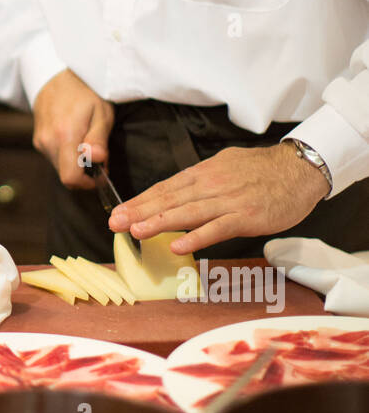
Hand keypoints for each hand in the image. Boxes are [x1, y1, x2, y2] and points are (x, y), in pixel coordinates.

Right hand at [32, 70, 114, 188]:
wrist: (54, 76)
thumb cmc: (83, 92)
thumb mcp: (100, 111)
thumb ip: (98, 138)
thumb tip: (97, 159)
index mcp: (65, 135)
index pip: (71, 178)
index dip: (88, 182)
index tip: (101, 173)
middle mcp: (48, 142)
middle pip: (66, 177)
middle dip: (85, 173)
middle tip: (98, 155)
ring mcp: (41, 142)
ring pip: (60, 168)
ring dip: (76, 164)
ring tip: (86, 143)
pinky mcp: (38, 141)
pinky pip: (54, 158)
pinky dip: (67, 156)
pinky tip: (74, 139)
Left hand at [107, 142, 328, 254]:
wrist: (298, 170)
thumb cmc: (261, 171)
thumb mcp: (225, 167)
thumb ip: (201, 180)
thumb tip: (177, 192)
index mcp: (203, 173)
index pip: (165, 188)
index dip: (140, 201)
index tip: (119, 212)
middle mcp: (210, 185)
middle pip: (169, 199)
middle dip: (139, 211)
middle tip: (114, 223)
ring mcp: (227, 201)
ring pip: (187, 212)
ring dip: (159, 222)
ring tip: (135, 231)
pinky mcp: (245, 217)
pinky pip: (216, 228)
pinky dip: (196, 237)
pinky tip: (177, 245)